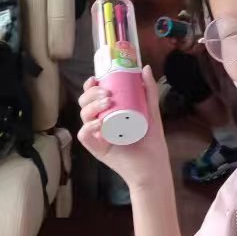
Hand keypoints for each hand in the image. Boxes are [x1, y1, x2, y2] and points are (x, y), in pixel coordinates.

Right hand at [77, 67, 169, 187]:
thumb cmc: (152, 141)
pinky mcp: (96, 149)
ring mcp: (97, 136)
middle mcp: (100, 122)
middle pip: (85, 103)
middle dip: (91, 94)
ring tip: (107, 104)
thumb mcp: (151, 111)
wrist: (153, 167)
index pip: (94, 96)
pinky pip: (84, 135)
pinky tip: (99, 124)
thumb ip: (149, 91)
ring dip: (91, 107)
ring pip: (83, 116)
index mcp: (110, 112)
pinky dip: (89, 127)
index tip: (97, 78)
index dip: (91, 86)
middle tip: (107, 94)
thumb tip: (146, 68)